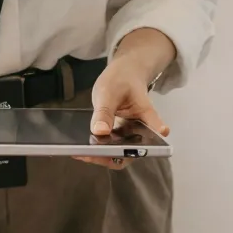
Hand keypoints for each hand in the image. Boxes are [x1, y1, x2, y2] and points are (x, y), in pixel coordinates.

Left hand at [81, 30, 174, 168]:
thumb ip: (105, 111)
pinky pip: (108, 148)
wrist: (123, 75)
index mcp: (146, 117)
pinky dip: (95, 150)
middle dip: (110, 157)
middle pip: (131, 152)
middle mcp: (140, 132)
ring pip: (118, 154)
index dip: (152, 145)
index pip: (153, 133)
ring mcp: (128, 137)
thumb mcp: (109, 92)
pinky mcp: (117, 137)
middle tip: (88, 154)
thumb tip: (99, 132)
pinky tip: (79, 147)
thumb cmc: (121, 80)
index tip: (134, 150)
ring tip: (80, 152)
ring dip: (100, 156)